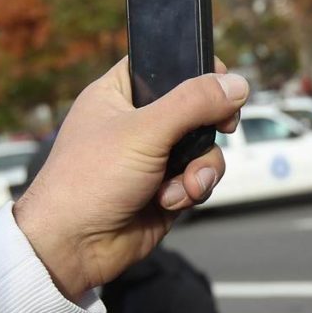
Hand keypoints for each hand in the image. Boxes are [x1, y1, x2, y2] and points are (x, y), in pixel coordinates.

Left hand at [13, 57, 245, 300]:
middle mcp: (137, 123)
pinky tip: (170, 201)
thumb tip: (238, 84)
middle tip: (223, 127)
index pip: (164, 65)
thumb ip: (193, 104)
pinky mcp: (165, 188)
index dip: (196, 69)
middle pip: (195, 109)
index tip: (222, 82)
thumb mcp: (144, 131)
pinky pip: (198, 178)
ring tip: (184, 184)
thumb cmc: (88, 181)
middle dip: (208, 127)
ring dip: (201, 166)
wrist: (73, 247)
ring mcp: (153, 158)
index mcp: (119, 95)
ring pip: (203, 147)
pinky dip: (192, 189)